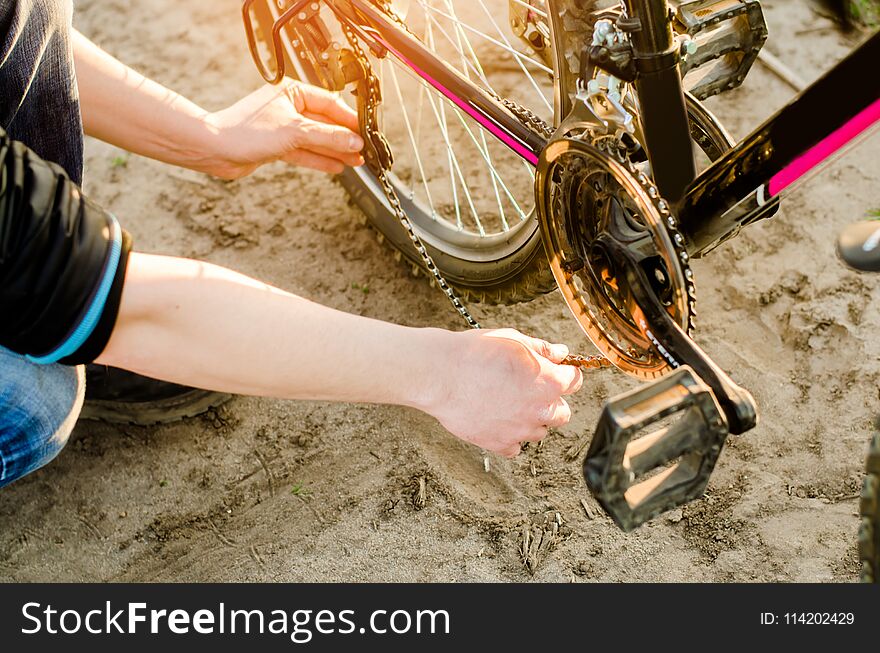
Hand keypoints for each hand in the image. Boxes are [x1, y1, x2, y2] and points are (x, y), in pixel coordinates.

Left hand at [203, 79, 364, 177]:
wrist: (215, 150)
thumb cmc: (246, 131)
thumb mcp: (295, 132)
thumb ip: (328, 137)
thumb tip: (354, 141)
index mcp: (292, 92)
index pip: (329, 104)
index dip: (349, 120)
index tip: (365, 133)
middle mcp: (288, 107)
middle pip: (325, 124)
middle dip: (344, 139)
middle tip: (364, 151)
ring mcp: (283, 128)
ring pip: (316, 140)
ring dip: (336, 151)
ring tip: (356, 161)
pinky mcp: (277, 146)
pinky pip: (305, 153)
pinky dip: (320, 160)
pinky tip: (337, 166)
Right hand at [423, 329, 582, 456]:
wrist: (441, 375)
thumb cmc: (476, 352)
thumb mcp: (514, 339)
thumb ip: (543, 349)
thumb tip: (560, 354)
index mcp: (549, 382)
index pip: (575, 381)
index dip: (565, 373)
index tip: (555, 370)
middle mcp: (541, 410)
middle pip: (562, 413)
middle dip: (551, 401)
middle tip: (529, 388)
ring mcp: (521, 431)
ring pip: (539, 431)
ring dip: (530, 419)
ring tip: (507, 402)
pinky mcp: (500, 444)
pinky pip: (515, 446)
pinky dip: (510, 435)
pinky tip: (496, 418)